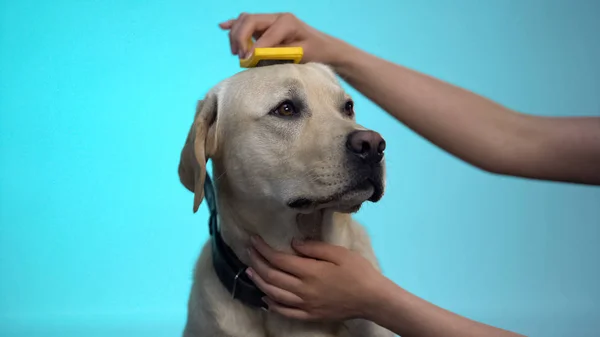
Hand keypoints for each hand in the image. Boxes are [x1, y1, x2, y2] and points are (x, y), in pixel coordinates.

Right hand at [218, 12, 345, 63]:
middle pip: (248, 21)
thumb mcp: (299, 54)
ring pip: (245, 20)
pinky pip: (247, 22)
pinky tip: (223, 26)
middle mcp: (277, 17)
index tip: (247, 61)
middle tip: (241, 57)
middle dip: (239, 38)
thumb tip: (254, 55)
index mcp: (286, 22)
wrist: (325, 48)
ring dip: (236, 34)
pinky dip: (234, 25)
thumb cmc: (316, 52)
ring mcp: (271, 20)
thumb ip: (277, 53)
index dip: (252, 48)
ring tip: (237, 53)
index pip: (262, 33)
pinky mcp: (267, 26)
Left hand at [245, 235, 384, 320]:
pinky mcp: (310, 315)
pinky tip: (265, 298)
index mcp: (309, 272)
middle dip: (256, 262)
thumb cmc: (358, 272)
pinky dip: (272, 304)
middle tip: (248, 252)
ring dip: (259, 282)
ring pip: (274, 294)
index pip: (278, 259)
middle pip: (272, 276)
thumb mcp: (339, 253)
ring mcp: (305, 305)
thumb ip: (314, 248)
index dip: (263, 249)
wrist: (372, 299)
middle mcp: (303, 290)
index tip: (254, 240)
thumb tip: (292, 243)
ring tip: (249, 271)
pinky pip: (285, 312)